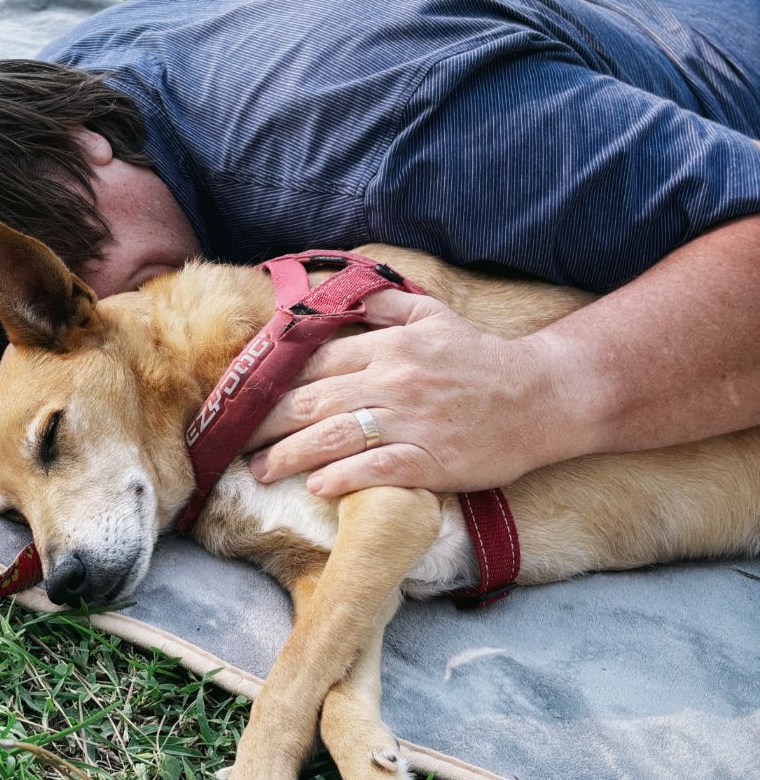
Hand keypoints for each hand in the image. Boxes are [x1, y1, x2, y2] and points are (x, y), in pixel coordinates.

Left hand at [244, 289, 584, 497]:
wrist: (543, 396)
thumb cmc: (480, 358)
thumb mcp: (432, 315)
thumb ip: (382, 303)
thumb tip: (335, 293)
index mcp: (390, 345)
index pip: (316, 361)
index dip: (274, 381)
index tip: (244, 398)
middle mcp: (395, 380)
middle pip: (313, 401)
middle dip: (266, 424)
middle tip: (235, 440)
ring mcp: (413, 421)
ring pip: (335, 438)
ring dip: (289, 456)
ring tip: (259, 472)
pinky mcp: (433, 459)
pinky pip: (377, 469)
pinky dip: (343, 477)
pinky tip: (316, 486)